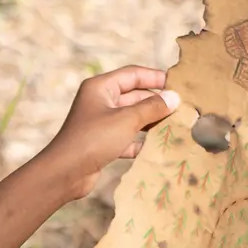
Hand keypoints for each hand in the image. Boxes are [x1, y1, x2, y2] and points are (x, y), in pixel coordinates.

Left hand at [42, 66, 179, 199]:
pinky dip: (140, 142)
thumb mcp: (126, 120)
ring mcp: (100, 124)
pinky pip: (126, 138)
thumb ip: (152, 108)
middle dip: (156, 102)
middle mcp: (99, 102)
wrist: (65, 173)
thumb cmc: (93, 139)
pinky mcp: (102, 144)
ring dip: (150, 122)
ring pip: (131, 118)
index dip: (155, 77)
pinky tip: (157, 147)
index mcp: (101, 87)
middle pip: (134, 96)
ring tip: (175, 126)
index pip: (133, 74)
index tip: (178, 83)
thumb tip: (174, 98)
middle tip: (182, 108)